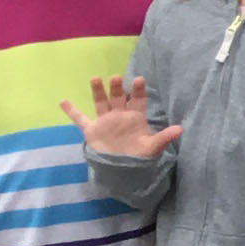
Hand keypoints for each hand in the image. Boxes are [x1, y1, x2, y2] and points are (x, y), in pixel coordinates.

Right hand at [65, 74, 180, 162]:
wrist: (123, 168)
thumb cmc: (139, 155)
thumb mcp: (153, 146)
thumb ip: (164, 137)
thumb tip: (180, 129)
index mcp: (135, 117)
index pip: (137, 100)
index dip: (138, 90)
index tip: (139, 79)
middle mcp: (120, 115)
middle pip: (118, 98)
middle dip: (118, 87)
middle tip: (116, 77)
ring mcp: (105, 121)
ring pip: (101, 102)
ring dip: (98, 91)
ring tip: (95, 78)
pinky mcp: (92, 130)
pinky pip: (80, 119)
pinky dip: (71, 111)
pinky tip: (63, 101)